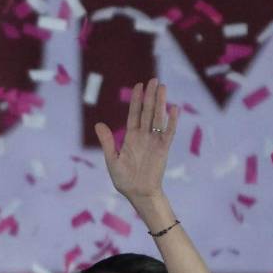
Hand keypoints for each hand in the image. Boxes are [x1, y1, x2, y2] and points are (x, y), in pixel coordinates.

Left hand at [93, 78, 178, 201]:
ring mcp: (154, 141)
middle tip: (153, 80)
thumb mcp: (112, 159)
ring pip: (158, 118)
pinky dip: (171, 121)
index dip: (136, 100)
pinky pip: (168, 132)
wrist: (138, 193)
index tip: (138, 85)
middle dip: (150, 96)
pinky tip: (174, 108)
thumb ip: (107, 142)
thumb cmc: (124, 179)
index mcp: (131, 137)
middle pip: (147, 111)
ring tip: (162, 87)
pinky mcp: (163, 149)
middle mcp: (144, 136)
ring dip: (160, 103)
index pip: (134, 114)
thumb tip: (99, 124)